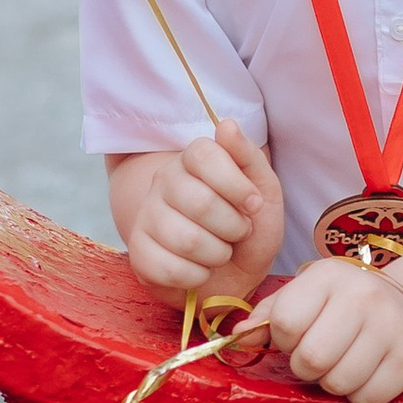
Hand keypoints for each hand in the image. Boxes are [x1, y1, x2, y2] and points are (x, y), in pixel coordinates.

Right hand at [116, 122, 283, 301]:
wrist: (234, 273)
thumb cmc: (249, 228)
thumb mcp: (263, 190)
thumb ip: (247, 157)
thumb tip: (227, 125)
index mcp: (192, 159)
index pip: (205, 154)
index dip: (237, 185)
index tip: (253, 205)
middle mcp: (164, 182)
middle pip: (201, 203)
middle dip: (233, 227)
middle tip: (237, 232)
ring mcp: (146, 217)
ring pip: (187, 240)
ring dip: (218, 254)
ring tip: (220, 251)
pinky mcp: (139, 254)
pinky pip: (170, 269)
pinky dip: (197, 277)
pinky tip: (200, 270)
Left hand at [260, 255, 402, 402]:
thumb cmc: (344, 300)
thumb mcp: (306, 293)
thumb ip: (268, 314)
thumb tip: (238, 337)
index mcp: (329, 276)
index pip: (285, 322)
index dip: (284, 338)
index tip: (298, 333)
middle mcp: (364, 297)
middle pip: (311, 359)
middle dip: (306, 366)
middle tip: (318, 355)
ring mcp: (392, 328)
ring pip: (338, 383)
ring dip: (332, 381)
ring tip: (343, 361)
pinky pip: (366, 398)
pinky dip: (359, 394)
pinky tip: (365, 371)